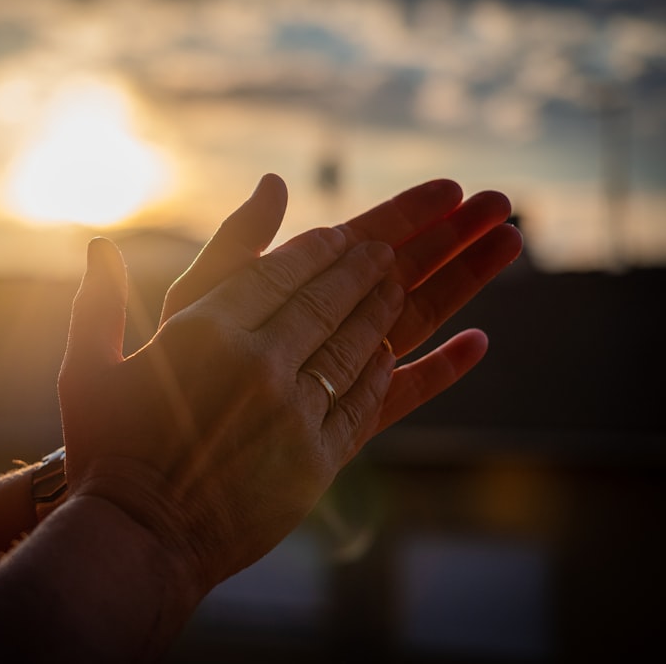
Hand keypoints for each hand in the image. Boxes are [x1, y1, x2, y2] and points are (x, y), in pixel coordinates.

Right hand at [58, 228, 400, 590]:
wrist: (139, 539)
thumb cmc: (105, 452)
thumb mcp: (86, 370)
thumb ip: (97, 303)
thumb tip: (99, 246)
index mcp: (203, 334)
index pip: (275, 275)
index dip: (314, 250)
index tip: (339, 235)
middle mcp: (256, 365)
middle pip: (322, 302)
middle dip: (358, 270)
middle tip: (383, 251)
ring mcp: (292, 414)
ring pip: (350, 346)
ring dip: (378, 312)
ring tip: (395, 286)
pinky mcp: (316, 460)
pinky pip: (360, 403)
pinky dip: (378, 373)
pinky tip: (388, 353)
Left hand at [162, 174, 522, 431]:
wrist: (155, 481)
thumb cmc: (157, 388)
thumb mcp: (191, 306)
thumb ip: (235, 248)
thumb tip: (275, 183)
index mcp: (283, 293)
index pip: (353, 241)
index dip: (402, 212)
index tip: (449, 188)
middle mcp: (316, 329)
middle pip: (393, 274)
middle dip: (445, 236)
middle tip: (499, 201)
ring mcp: (334, 376)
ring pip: (408, 320)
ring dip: (459, 282)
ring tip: (509, 241)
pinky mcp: (345, 428)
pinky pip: (400, 393)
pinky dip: (439, 369)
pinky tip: (479, 343)